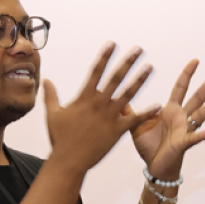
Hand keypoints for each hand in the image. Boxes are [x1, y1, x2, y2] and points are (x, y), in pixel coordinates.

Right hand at [43, 44, 159, 173]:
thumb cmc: (60, 138)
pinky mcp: (118, 130)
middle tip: (139, 49)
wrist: (69, 160)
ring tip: (150, 67)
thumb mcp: (52, 114)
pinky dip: (147, 113)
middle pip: (116, 77)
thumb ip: (51, 95)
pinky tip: (158, 105)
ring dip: (140, 79)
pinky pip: (136, 119)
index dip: (105, 56)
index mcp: (85, 97)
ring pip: (128, 93)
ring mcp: (110, 116)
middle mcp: (99, 103)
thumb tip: (46, 80)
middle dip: (128, 62)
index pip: (96, 70)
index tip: (113, 44)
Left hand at [129, 60, 204, 179]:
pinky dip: (203, 135)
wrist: (153, 166)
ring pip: (202, 113)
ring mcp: (185, 129)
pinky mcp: (183, 143)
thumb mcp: (136, 125)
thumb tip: (116, 97)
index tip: (195, 61)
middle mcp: (181, 117)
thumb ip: (129, 111)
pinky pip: (194, 138)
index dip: (187, 74)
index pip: (180, 88)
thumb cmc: (148, 146)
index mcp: (170, 110)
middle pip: (197, 97)